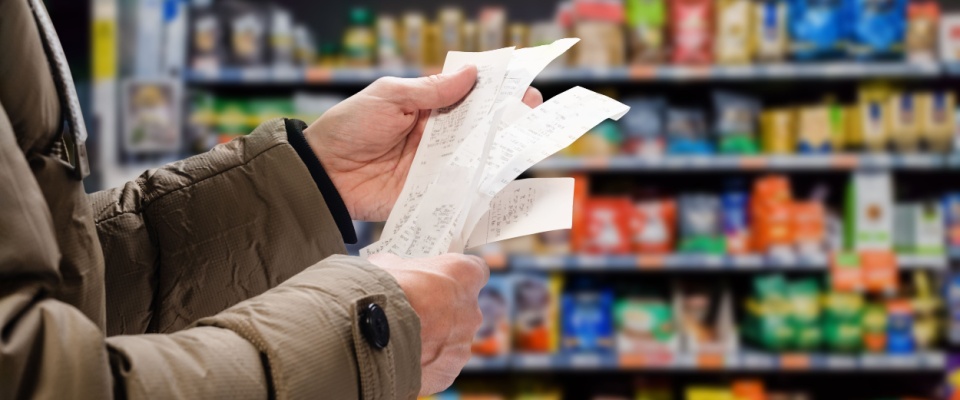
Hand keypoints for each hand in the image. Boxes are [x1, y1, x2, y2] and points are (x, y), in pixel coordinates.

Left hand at [304, 66, 543, 220]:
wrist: (323, 174)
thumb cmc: (349, 127)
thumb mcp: (389, 97)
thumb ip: (431, 90)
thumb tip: (471, 74)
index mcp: (427, 107)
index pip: (469, 96)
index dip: (495, 91)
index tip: (521, 85)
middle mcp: (437, 136)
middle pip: (480, 128)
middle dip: (507, 119)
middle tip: (531, 112)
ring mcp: (436, 166)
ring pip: (477, 158)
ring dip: (500, 152)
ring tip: (525, 143)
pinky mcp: (431, 193)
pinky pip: (462, 190)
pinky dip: (482, 188)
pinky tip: (503, 181)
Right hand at [367, 253, 488, 395]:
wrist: (366, 334)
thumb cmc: (381, 291)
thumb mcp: (389, 265)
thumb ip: (403, 268)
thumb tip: (393, 271)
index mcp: (464, 276)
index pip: (476, 271)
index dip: (457, 276)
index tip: (442, 279)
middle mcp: (471, 311)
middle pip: (463, 309)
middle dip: (441, 311)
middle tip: (415, 312)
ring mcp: (462, 345)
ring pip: (451, 341)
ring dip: (433, 340)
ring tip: (402, 339)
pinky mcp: (448, 372)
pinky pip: (439, 366)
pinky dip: (423, 364)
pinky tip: (401, 358)